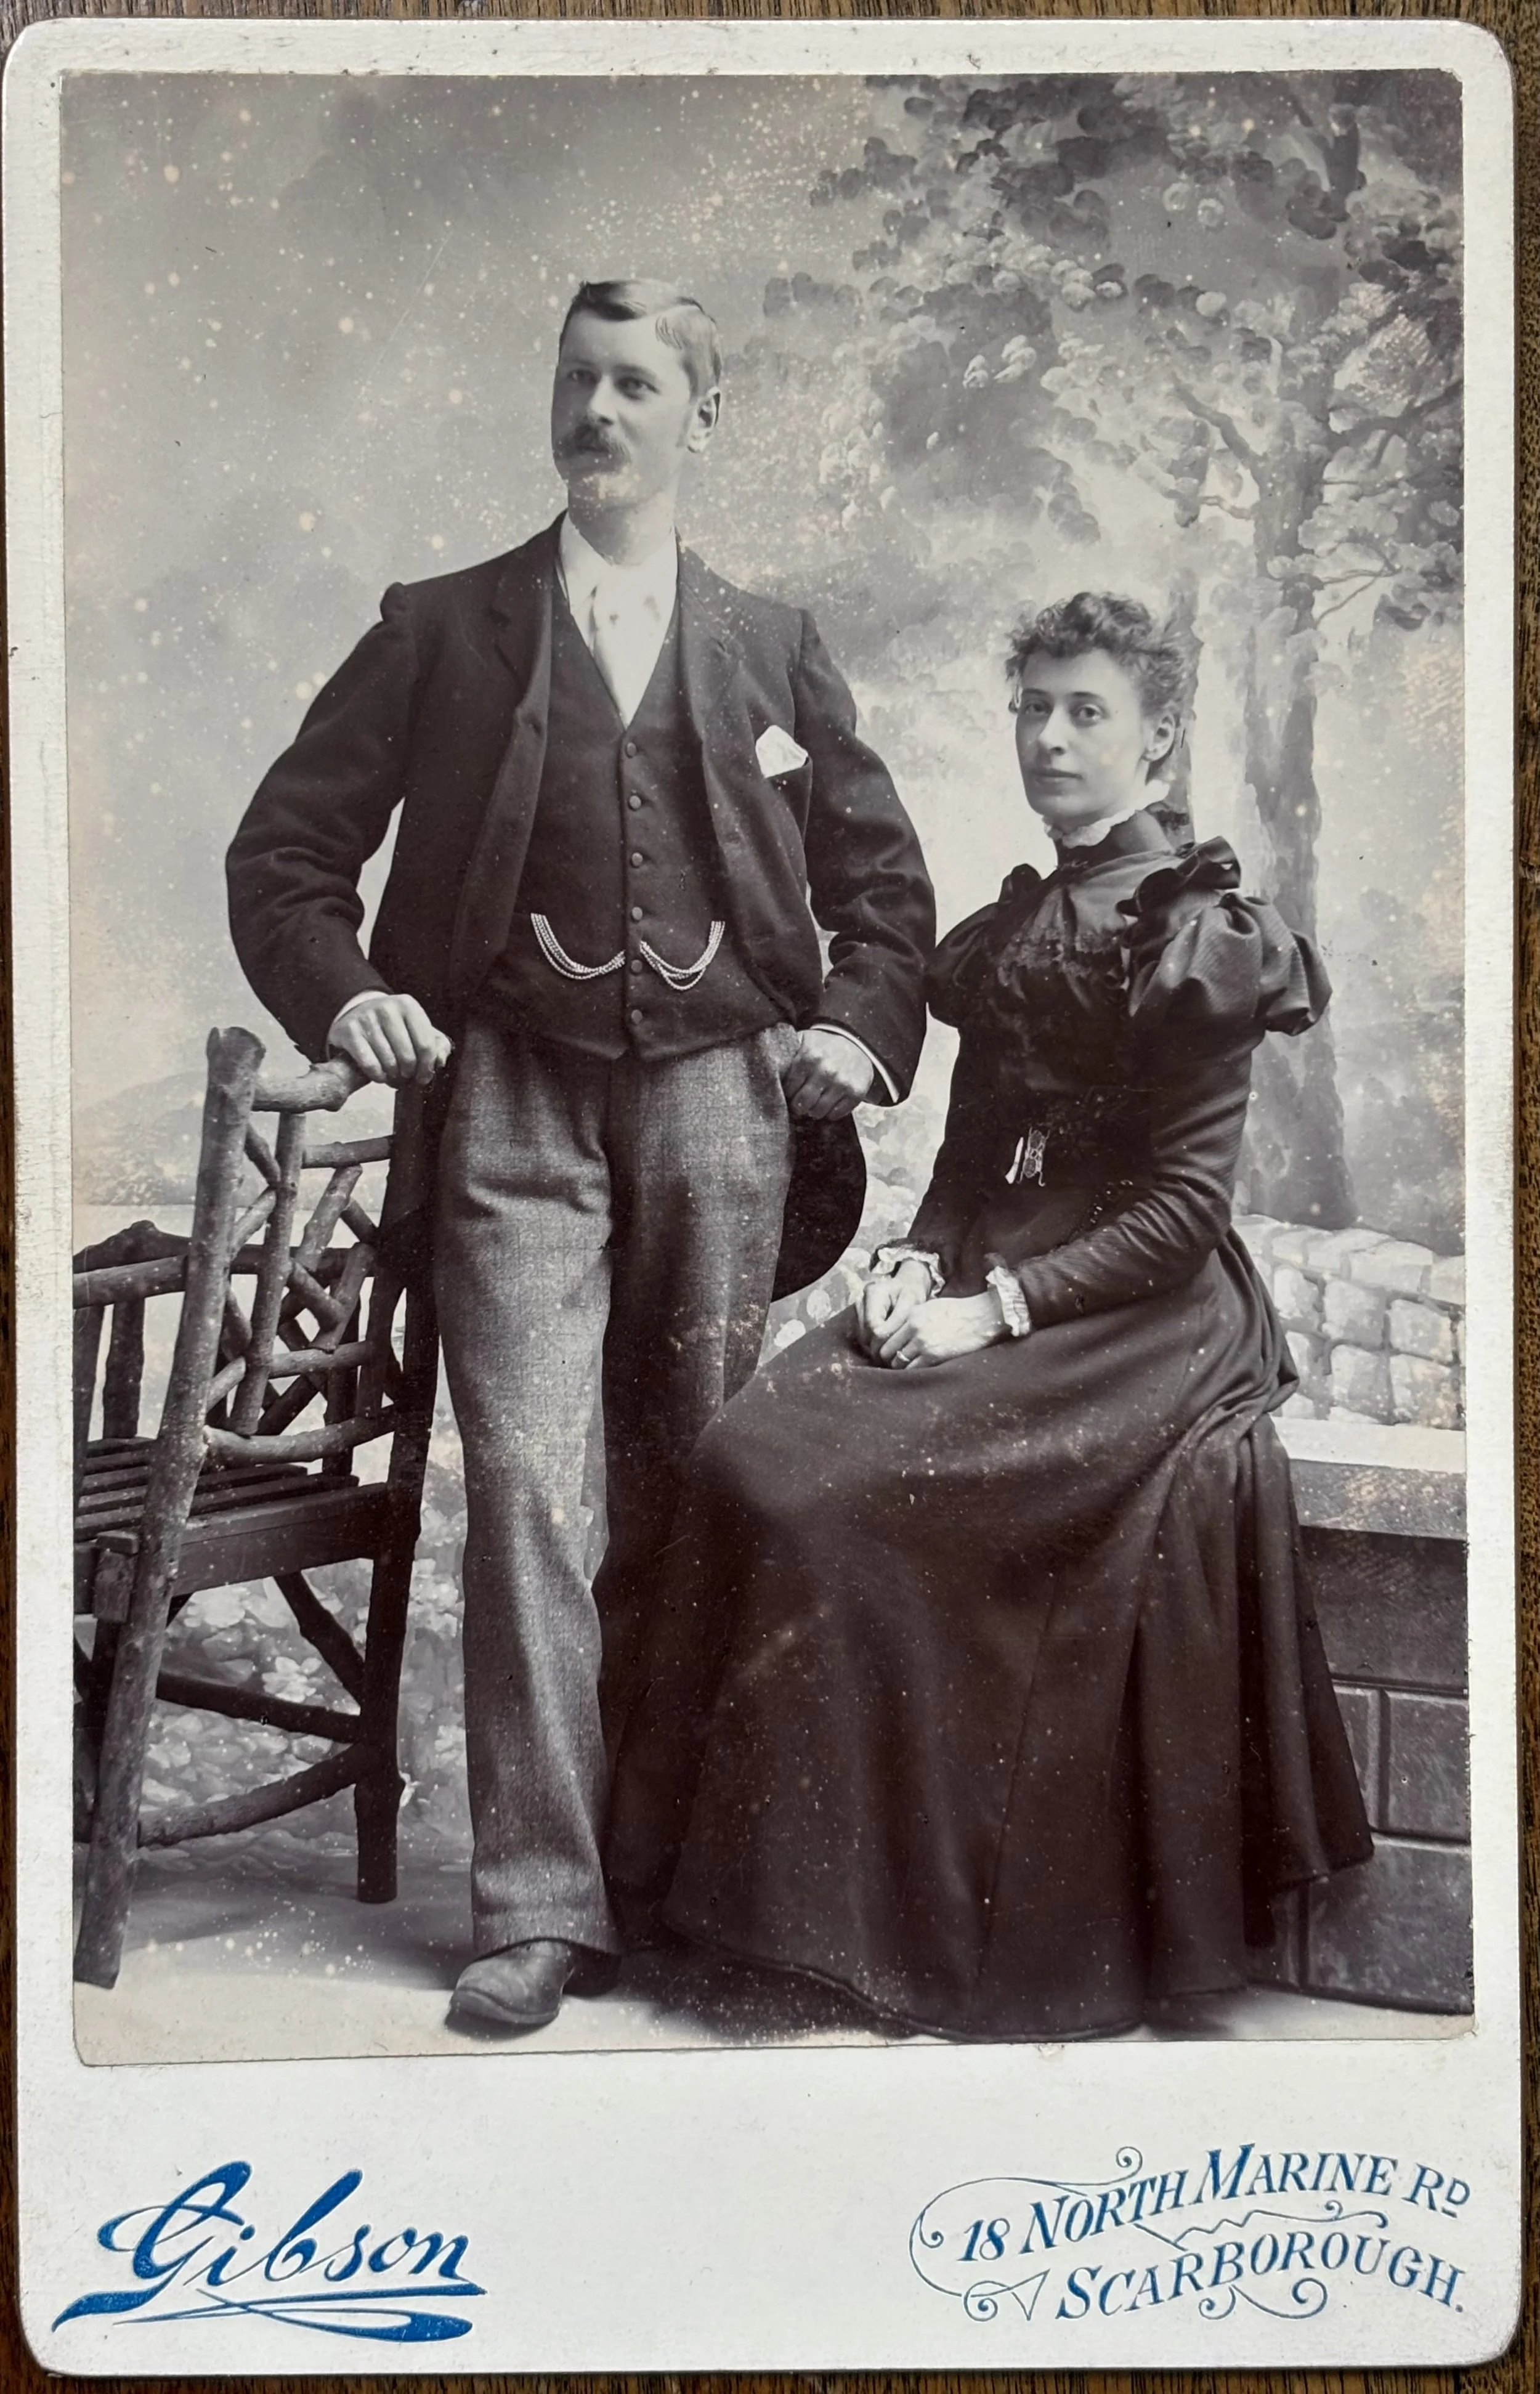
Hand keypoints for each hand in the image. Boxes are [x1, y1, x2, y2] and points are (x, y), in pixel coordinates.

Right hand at [328, 992, 452, 1086]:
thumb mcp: (418, 1028)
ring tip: (394, 1076)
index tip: (424, 1077)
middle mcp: (387, 1008)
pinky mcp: (350, 1031)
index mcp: (408, 1006)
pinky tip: (380, 1075)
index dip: (427, 1067)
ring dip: (394, 1077)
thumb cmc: (393, 1026)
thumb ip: (437, 1044)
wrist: (357, 1013)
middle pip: (408, 1056)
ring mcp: (366, 1018)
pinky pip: (370, 1065)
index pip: (426, 1045)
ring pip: (389, 1063)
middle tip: (406, 1077)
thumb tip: (439, 1062)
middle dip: (409, 1074)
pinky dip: (378, 1076)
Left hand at [781, 1026, 875, 1121]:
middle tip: (799, 1104)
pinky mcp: (856, 1092)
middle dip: (798, 1106)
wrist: (856, 1044)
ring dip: (813, 1111)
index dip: (787, 1094)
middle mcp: (825, 1070)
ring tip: (812, 1105)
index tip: (789, 1094)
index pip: (789, 1089)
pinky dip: (830, 1113)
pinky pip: (836, 1114)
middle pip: (803, 1104)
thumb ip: (786, 1056)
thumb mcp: (803, 1041)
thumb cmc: (822, 1046)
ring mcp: (842, 1082)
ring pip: (819, 1111)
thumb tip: (767, 1073)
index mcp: (808, 1057)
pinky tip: (828, 1104)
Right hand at [857, 1260, 933, 1358]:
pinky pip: (864, 1336)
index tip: (899, 1348)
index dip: (884, 1340)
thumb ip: (898, 1319)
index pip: (873, 1325)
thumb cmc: (912, 1291)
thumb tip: (885, 1338)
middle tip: (897, 1355)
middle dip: (880, 1347)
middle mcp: (861, 1301)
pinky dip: (875, 1344)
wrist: (906, 1283)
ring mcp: (858, 1310)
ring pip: (863, 1337)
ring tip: (893, 1351)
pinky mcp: (859, 1317)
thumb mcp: (911, 1302)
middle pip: (865, 1334)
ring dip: (877, 1347)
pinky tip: (887, 1345)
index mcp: (873, 1293)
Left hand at [879, 1292, 1003, 1370]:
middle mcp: (913, 1328)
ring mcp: (923, 1342)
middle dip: (888, 1359)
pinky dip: (912, 1373)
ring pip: (898, 1363)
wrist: (981, 1317)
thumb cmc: (959, 1312)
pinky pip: (913, 1370)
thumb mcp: (930, 1308)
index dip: (885, 1346)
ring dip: (900, 1368)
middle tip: (894, 1364)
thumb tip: (900, 1333)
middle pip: (887, 1350)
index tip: (888, 1353)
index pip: (885, 1335)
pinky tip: (918, 1372)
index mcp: (911, 1315)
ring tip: (906, 1369)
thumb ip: (913, 1319)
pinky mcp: (934, 1356)